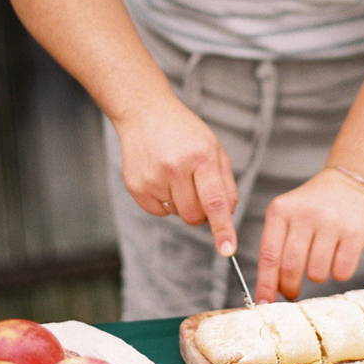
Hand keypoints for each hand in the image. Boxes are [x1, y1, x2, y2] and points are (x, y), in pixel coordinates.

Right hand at [114, 96, 238, 256]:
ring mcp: (152, 178)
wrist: (145, 113)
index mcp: (201, 156)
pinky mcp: (135, 186)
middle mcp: (175, 168)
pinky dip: (163, 202)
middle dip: (201, 211)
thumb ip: (226, 184)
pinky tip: (161, 177)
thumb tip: (227, 217)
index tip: (227, 250)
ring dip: (181, 203)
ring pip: (177, 214)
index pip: (215, 202)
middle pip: (195, 216)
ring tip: (176, 174)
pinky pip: (158, 212)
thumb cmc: (185, 133)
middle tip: (197, 187)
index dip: (223, 229)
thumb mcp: (214, 149)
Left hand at [255, 168, 363, 302]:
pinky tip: (338, 257)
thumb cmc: (313, 208)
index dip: (265, 285)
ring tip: (320, 261)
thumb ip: (276, 247)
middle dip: (290, 288)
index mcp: (281, 210)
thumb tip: (268, 292)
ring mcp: (331, 222)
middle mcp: (305, 214)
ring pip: (317, 273)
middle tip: (292, 292)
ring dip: (317, 276)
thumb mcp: (288, 215)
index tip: (263, 305)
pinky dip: (339, 273)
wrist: (350, 183)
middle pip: (291, 268)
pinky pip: (341, 272)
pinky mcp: (355, 232)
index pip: (269, 256)